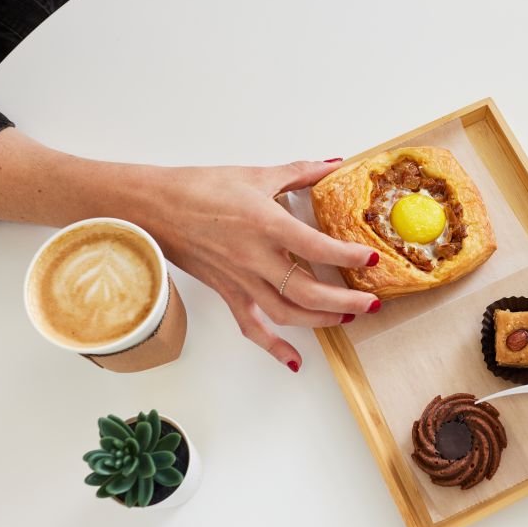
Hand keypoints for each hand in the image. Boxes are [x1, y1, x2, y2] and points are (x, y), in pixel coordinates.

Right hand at [142, 160, 379, 371]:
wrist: (155, 207)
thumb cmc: (201, 188)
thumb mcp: (257, 175)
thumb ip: (301, 173)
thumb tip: (334, 165)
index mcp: (266, 225)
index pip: (318, 248)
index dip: (348, 257)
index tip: (372, 260)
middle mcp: (256, 258)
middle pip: (308, 292)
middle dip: (346, 302)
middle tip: (371, 303)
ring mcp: (241, 280)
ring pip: (287, 314)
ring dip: (322, 321)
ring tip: (348, 318)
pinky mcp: (228, 293)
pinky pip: (253, 327)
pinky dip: (274, 348)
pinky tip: (295, 361)